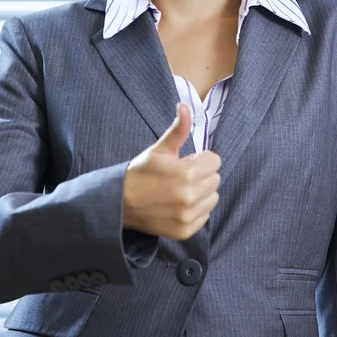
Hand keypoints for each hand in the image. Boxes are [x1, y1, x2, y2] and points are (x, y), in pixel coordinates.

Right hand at [122, 102, 221, 239]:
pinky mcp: (185, 231)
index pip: (215, 161)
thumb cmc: (142, 172)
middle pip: (215, 179)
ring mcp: (188, 216)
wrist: (120, 203)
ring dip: (202, 192)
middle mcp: (190, 196)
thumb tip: (185, 106)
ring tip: (181, 190)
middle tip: (181, 176)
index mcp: (187, 172)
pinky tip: (178, 205)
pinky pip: (205, 215)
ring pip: (213, 198)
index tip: (186, 162)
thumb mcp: (160, 149)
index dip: (201, 159)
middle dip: (202, 174)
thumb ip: (178, 129)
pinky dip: (196, 210)